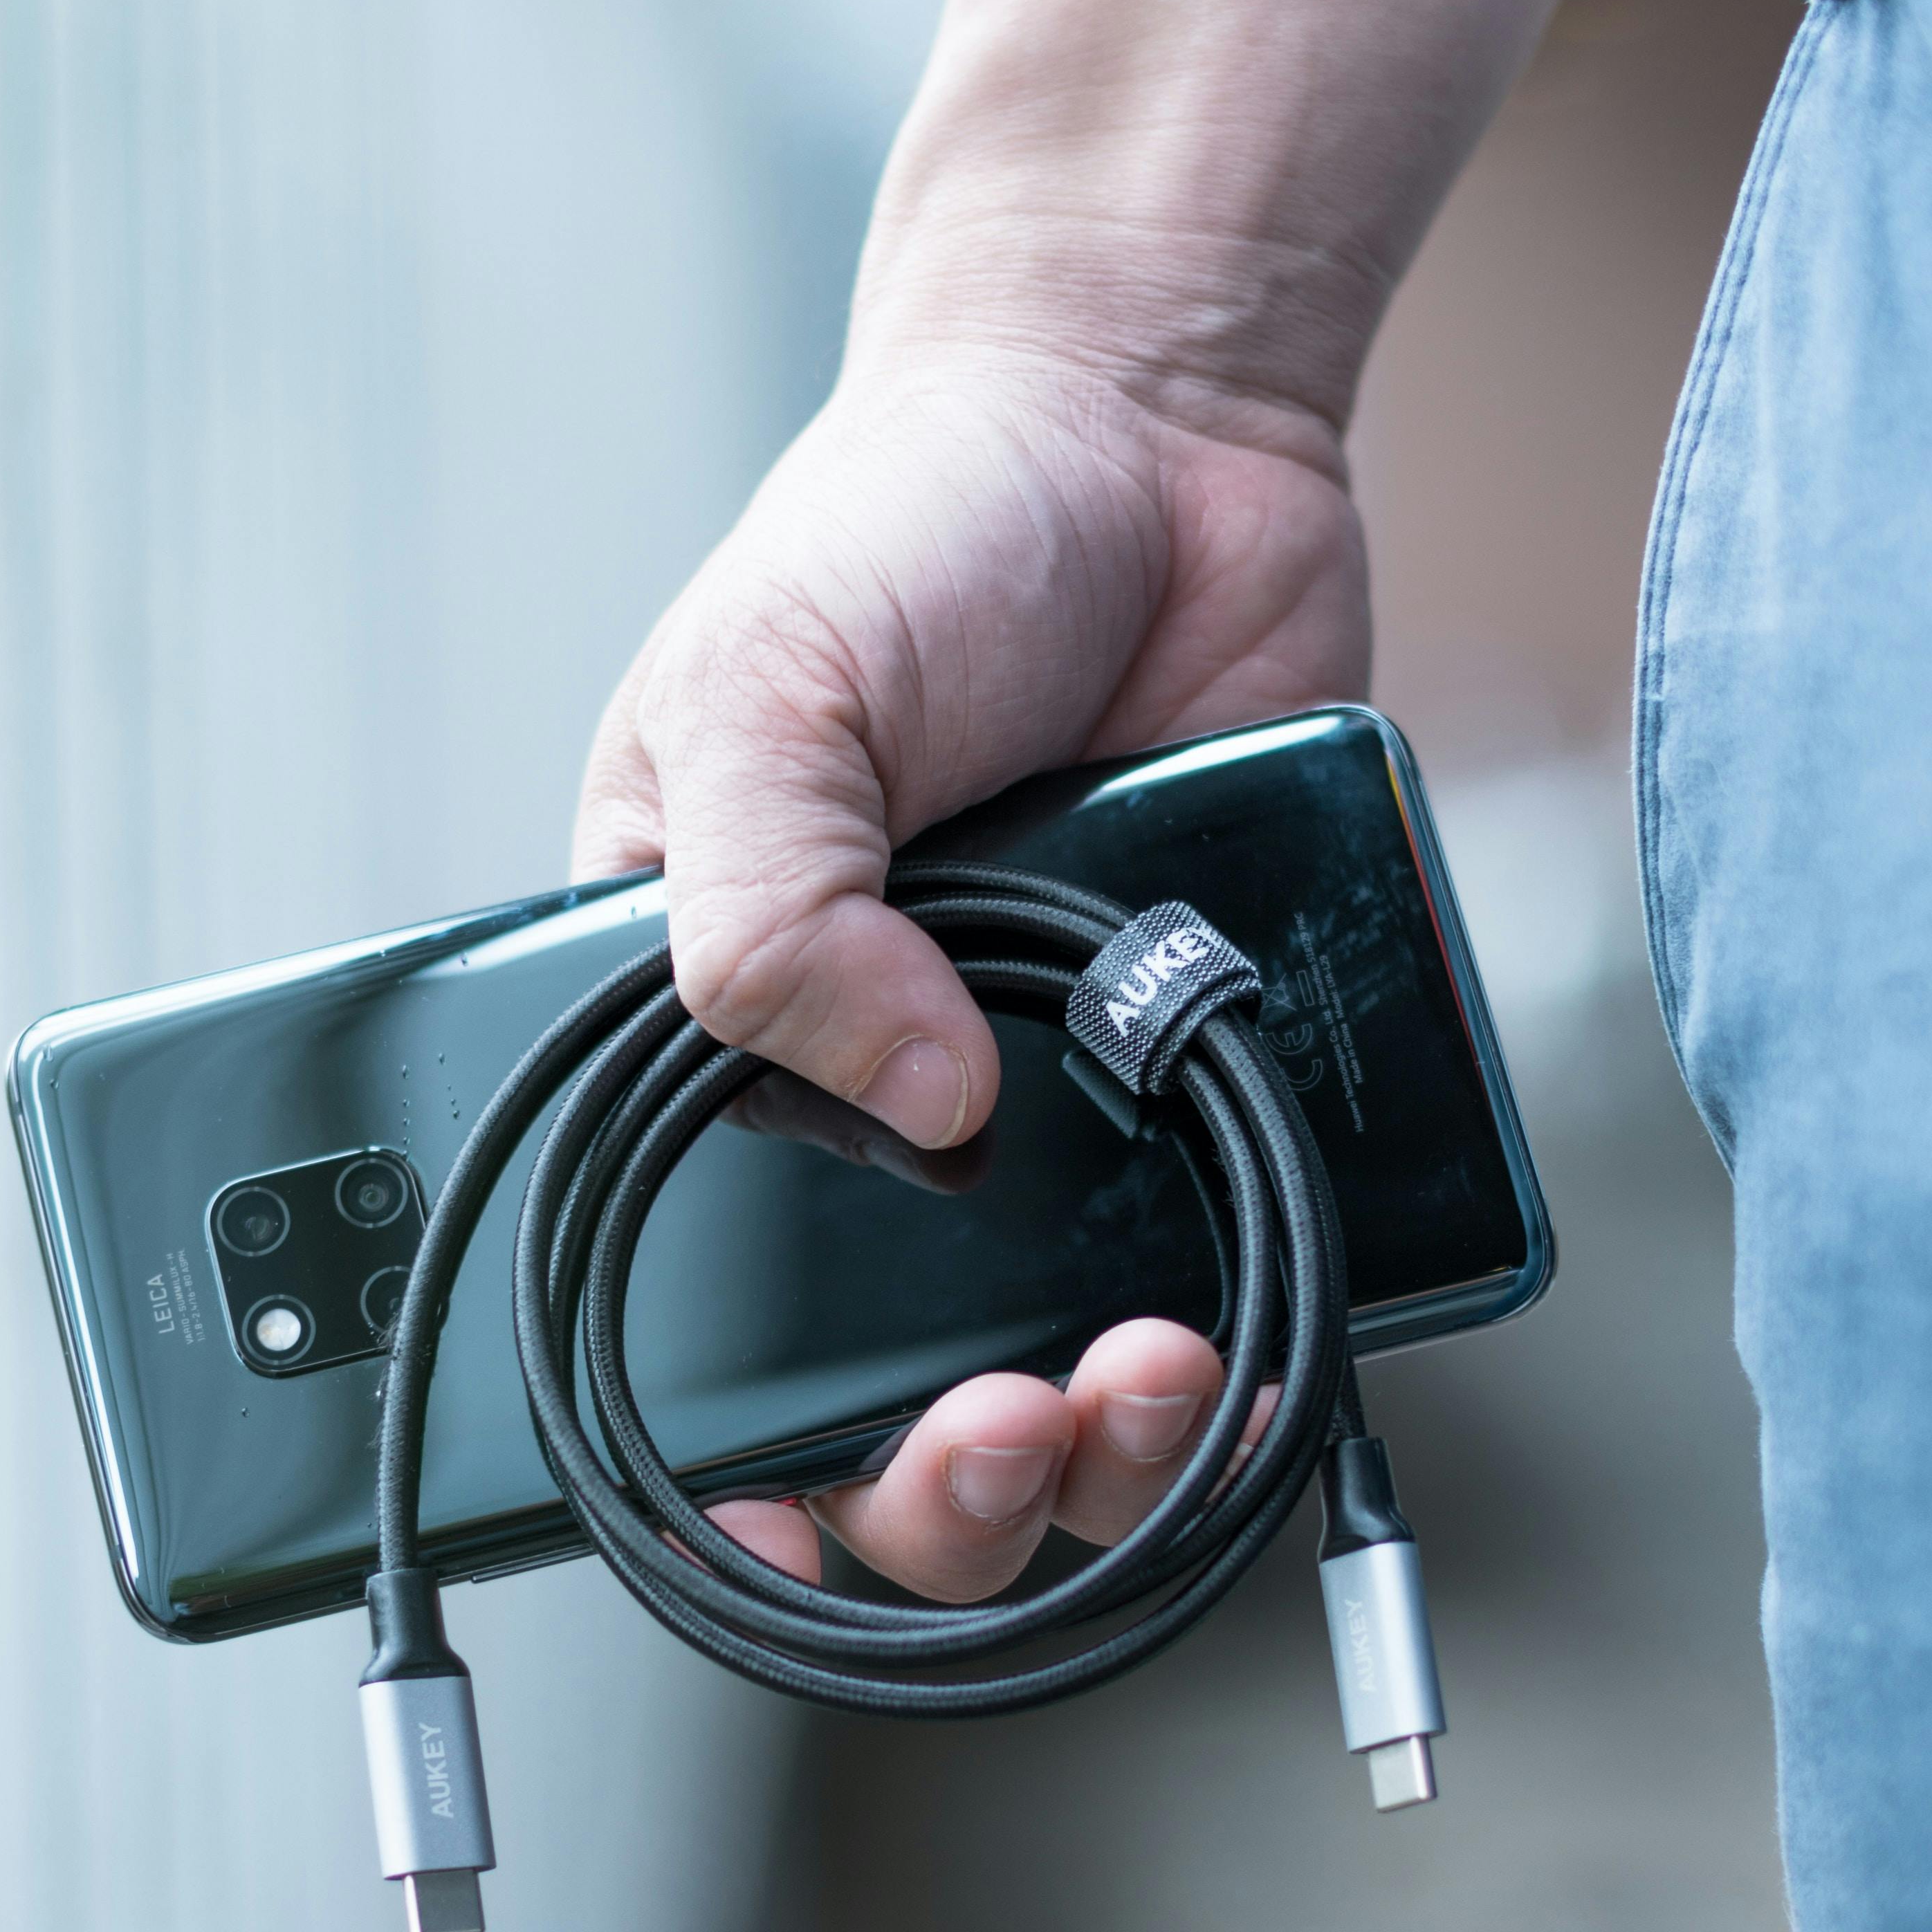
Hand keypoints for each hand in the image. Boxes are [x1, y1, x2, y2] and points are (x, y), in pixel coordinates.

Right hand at [573, 228, 1368, 1590]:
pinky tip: (1263, 1349)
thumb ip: (770, 911)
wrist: (1158, 422)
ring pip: (1072, 1401)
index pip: (668, 1323)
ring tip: (1150, 1380)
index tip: (782, 1508)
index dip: (721, 1466)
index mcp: (700, 1050)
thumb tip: (913, 1106)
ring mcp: (1053, 1118)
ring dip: (1109, 1452)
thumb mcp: (764, 697)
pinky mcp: (1214, 1080)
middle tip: (1007, 1425)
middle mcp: (872, 1120)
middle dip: (945, 1492)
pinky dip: (1260, 1353)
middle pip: (891, 1423)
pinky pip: (1241, 1278)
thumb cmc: (913, 537)